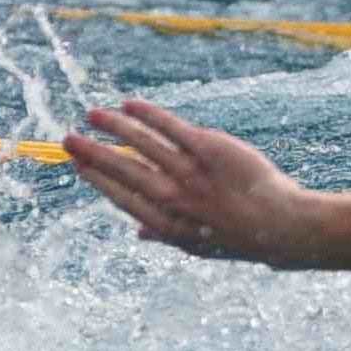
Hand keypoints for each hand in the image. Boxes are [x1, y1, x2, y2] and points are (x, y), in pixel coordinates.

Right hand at [62, 100, 314, 262]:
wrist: (282, 228)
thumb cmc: (241, 237)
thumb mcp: (200, 245)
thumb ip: (166, 234)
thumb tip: (139, 233)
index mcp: (165, 226)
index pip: (121, 198)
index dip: (97, 180)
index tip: (79, 166)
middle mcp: (172, 200)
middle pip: (123, 170)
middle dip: (93, 154)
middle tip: (68, 140)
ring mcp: (191, 174)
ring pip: (142, 145)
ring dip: (114, 127)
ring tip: (93, 115)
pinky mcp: (211, 150)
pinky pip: (172, 128)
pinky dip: (148, 115)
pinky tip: (130, 105)